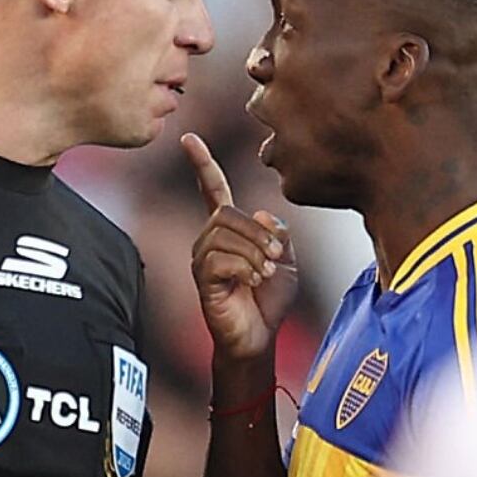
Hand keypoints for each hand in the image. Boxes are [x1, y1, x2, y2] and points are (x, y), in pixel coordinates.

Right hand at [181, 133, 298, 361]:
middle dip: (257, 232)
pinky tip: (254, 281)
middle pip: (226, 212)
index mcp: (227, 229)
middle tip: (277, 257)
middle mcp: (208, 239)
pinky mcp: (202, 279)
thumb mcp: (287, 259)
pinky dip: (245, 267)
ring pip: (224, 232)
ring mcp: (201, 259)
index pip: (211, 189)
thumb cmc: (269, 300)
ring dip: (255, 251)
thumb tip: (262, 215)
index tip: (189, 138)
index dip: (201, 164)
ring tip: (266, 272)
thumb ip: (279, 232)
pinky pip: (220, 258)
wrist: (260, 337)